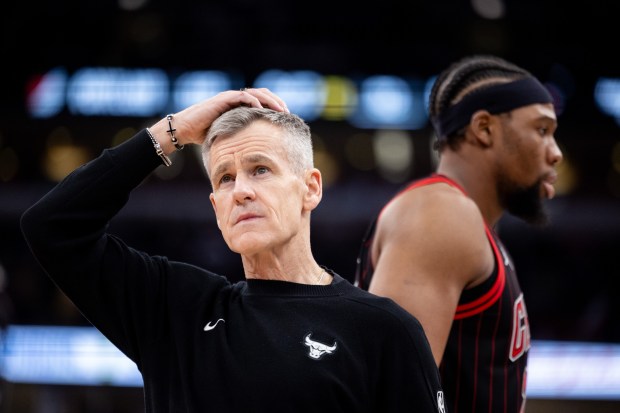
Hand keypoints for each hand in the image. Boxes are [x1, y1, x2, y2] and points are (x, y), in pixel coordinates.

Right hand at [149, 88, 287, 149]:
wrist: (185, 130)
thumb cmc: (205, 136)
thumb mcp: (230, 137)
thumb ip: (242, 137)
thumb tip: (258, 153)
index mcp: (240, 107)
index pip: (263, 101)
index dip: (276, 107)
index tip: (287, 118)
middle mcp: (237, 99)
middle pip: (263, 94)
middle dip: (277, 102)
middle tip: (288, 113)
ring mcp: (230, 97)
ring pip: (256, 93)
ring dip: (270, 100)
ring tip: (281, 110)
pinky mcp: (223, 99)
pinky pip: (242, 96)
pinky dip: (254, 101)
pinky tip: (262, 110)